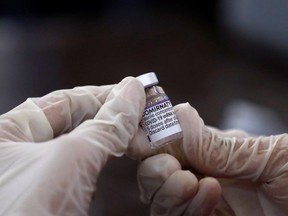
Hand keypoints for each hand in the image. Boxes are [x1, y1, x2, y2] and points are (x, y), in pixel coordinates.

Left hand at [0, 77, 144, 215]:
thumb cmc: (27, 214)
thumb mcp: (71, 160)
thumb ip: (105, 125)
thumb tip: (131, 92)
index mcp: (9, 132)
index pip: (65, 100)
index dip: (103, 94)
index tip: (135, 92)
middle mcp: (20, 150)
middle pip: (75, 120)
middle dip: (111, 115)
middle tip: (143, 112)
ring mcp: (37, 174)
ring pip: (82, 144)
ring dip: (112, 137)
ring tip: (138, 131)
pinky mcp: (54, 194)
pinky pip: (83, 167)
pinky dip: (104, 159)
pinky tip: (118, 155)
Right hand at [129, 103, 287, 214]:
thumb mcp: (272, 156)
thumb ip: (222, 145)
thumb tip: (180, 114)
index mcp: (213, 151)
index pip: (168, 143)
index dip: (152, 141)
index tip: (144, 142)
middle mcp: (202, 175)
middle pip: (155, 175)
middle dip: (154, 171)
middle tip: (170, 168)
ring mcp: (203, 203)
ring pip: (161, 200)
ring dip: (168, 191)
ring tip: (190, 182)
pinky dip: (188, 209)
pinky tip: (208, 193)